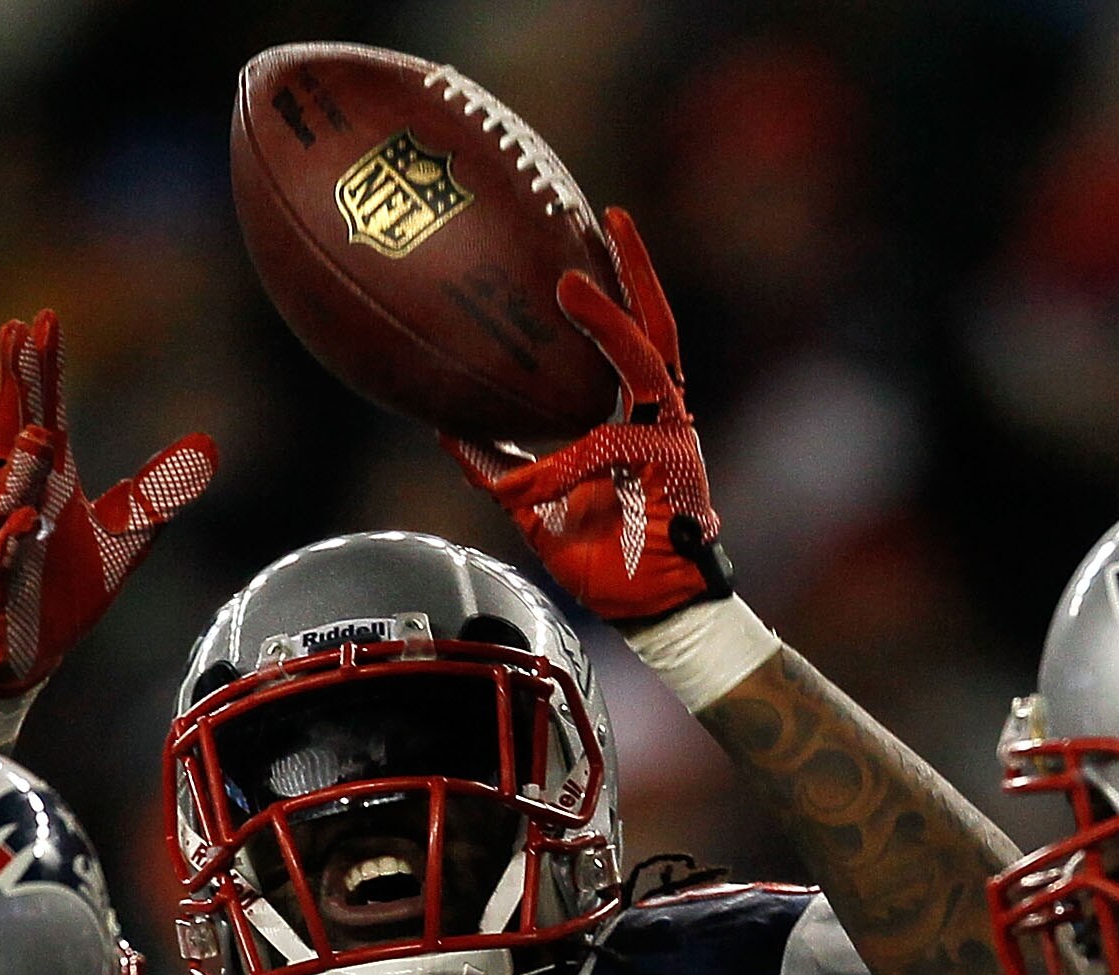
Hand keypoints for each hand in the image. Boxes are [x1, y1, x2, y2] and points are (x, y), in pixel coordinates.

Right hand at [0, 310, 217, 699]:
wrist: (23, 654)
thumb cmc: (63, 589)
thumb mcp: (124, 538)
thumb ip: (159, 492)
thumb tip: (207, 447)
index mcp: (46, 484)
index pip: (44, 414)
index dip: (42, 369)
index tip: (41, 319)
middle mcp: (15, 501)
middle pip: (17, 435)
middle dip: (19, 387)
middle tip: (19, 334)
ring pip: (7, 497)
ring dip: (22, 467)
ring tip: (39, 434)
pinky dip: (9, 545)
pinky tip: (23, 524)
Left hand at [441, 208, 732, 623]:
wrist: (651, 614)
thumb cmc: (604, 562)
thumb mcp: (534, 507)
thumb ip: (498, 462)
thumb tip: (445, 424)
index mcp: (637, 418)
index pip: (631, 339)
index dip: (612, 291)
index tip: (579, 242)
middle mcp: (662, 417)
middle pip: (657, 324)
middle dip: (636, 268)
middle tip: (608, 216)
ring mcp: (672, 439)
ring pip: (650, 357)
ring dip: (611, 318)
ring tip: (569, 281)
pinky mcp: (671, 472)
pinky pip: (608, 445)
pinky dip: (562, 462)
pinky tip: (527, 482)